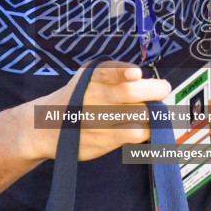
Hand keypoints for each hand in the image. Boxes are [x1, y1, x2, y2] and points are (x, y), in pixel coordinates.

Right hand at [27, 63, 171, 163]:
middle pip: (131, 92)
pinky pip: (138, 132)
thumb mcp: (88, 77)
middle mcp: (95, 96)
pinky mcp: (107, 138)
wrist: (47, 127)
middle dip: (155, 90)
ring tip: (150, 109)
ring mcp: (101, 119)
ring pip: (140, 112)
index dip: (123, 72)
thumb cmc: (78, 99)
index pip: (107, 72)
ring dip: (153, 110)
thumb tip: (148, 78)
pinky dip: (147, 128)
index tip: (135, 74)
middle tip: (162, 89)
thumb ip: (114, 73)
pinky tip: (143, 126)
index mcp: (92, 77)